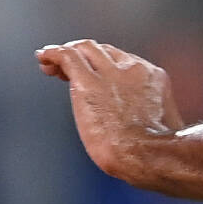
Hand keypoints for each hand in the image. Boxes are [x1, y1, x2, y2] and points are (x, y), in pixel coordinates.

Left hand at [38, 41, 182, 187]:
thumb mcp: (159, 127)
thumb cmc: (155, 154)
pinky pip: (67, 56)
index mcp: (151, 77)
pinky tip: (43, 57)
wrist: (148, 154)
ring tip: (50, 65)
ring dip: (66, 54)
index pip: (122, 61)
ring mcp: (109, 74)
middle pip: (102, 51)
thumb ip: (145, 118)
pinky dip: (53, 53)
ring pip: (84, 49)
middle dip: (83, 57)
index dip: (102, 65)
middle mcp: (131, 69)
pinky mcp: (87, 83)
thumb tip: (133, 129)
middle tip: (65, 71)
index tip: (91, 76)